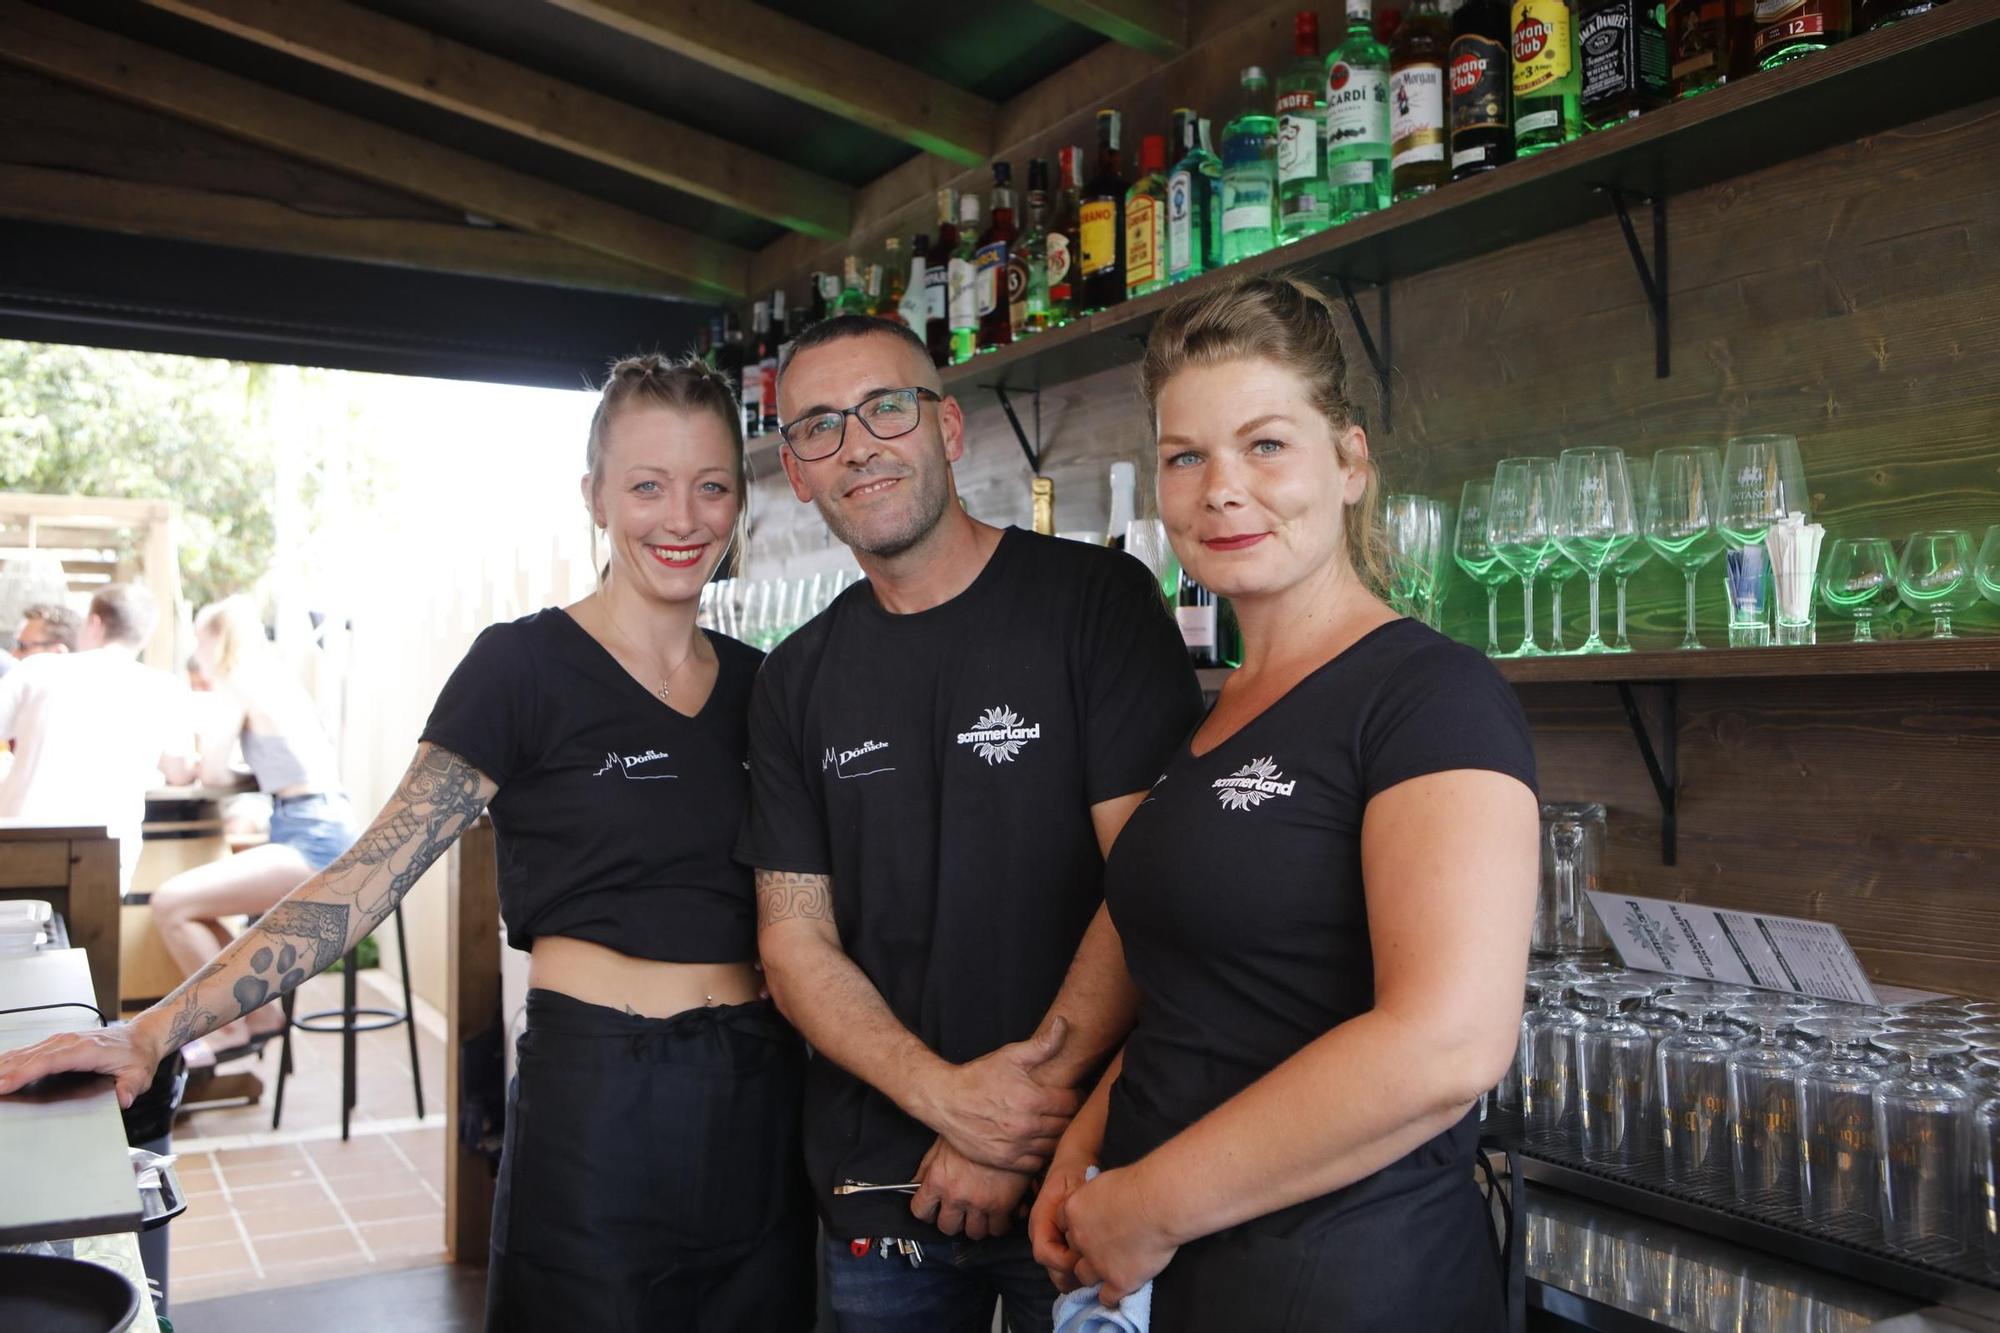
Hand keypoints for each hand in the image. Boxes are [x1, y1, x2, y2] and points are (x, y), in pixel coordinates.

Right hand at [0, 1022, 164, 1108]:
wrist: (142, 1037)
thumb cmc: (137, 1056)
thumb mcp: (139, 1074)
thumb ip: (129, 1087)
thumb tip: (123, 1099)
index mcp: (86, 1050)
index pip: (48, 1062)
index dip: (24, 1073)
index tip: (4, 1084)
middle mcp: (70, 1042)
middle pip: (30, 1057)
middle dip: (5, 1072)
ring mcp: (62, 1040)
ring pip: (25, 1052)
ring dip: (3, 1066)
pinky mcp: (57, 1042)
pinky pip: (29, 1051)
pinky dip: (10, 1060)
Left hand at [909, 1137, 1030, 1240]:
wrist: (1006, 1122)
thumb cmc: (975, 1127)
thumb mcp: (943, 1144)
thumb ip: (927, 1167)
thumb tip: (915, 1182)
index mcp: (938, 1179)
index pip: (921, 1211)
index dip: (927, 1212)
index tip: (933, 1210)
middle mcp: (956, 1195)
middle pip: (947, 1227)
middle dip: (953, 1221)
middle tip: (960, 1212)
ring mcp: (980, 1202)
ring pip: (974, 1233)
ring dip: (976, 1224)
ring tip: (981, 1212)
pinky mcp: (1003, 1205)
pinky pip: (999, 1229)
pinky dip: (999, 1224)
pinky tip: (1000, 1211)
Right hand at [922, 1018, 1080, 1171]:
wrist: (945, 1100)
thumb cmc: (978, 1077)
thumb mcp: (1010, 1055)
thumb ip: (1042, 1044)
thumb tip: (1064, 1024)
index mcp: (1032, 1099)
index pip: (1072, 1103)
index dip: (1076, 1096)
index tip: (1073, 1093)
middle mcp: (1026, 1126)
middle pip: (1065, 1126)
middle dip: (1068, 1116)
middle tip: (1063, 1109)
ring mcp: (1015, 1146)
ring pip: (1053, 1146)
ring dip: (1056, 1136)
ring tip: (1052, 1124)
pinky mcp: (1005, 1160)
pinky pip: (1036, 1163)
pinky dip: (1040, 1153)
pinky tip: (1036, 1140)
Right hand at [1028, 1153, 1094, 1292]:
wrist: (1074, 1160)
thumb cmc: (1075, 1172)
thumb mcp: (1077, 1188)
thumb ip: (1076, 1212)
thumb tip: (1081, 1239)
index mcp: (1040, 1221)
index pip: (1044, 1253)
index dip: (1066, 1262)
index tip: (1088, 1258)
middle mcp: (1041, 1234)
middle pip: (1051, 1268)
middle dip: (1073, 1275)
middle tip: (1098, 1272)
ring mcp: (1050, 1239)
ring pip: (1059, 1270)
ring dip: (1078, 1274)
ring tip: (1100, 1270)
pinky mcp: (1060, 1241)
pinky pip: (1067, 1263)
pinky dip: (1081, 1268)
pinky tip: (1098, 1264)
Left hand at [1060, 1164, 1178, 1306]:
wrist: (1160, 1203)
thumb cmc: (1140, 1184)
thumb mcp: (1107, 1181)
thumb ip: (1097, 1197)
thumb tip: (1104, 1202)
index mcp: (1074, 1210)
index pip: (1063, 1222)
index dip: (1077, 1225)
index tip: (1091, 1225)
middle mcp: (1080, 1239)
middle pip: (1072, 1250)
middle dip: (1083, 1250)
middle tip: (1101, 1247)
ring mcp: (1097, 1263)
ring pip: (1083, 1276)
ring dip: (1093, 1274)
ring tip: (1106, 1271)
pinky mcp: (1118, 1281)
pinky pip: (1107, 1297)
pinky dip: (1111, 1296)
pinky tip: (1118, 1291)